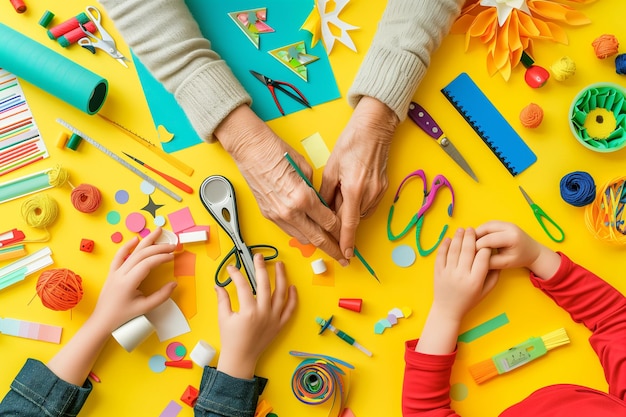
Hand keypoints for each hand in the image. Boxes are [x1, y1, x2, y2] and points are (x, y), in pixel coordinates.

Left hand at [91, 227, 176, 332]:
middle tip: (172, 245)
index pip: (147, 263)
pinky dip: (127, 246)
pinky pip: (120, 255)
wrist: (102, 320)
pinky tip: (136, 239)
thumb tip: (174, 284)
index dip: (161, 257)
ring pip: (132, 252)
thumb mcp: (144, 308)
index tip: (172, 256)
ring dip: (146, 241)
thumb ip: (161, 296)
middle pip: (141, 254)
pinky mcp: (112, 272)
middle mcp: (121, 273)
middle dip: (158, 248)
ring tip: (157, 231)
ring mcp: (115, 271)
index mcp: (128, 282)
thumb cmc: (122, 316)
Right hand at [215, 105, 345, 263]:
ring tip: (327, 245)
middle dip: (333, 249)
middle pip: (317, 238)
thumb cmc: (276, 152)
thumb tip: (322, 201)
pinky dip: (301, 233)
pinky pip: (289, 231)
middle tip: (343, 258)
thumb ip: (316, 190)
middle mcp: (290, 211)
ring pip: (302, 238)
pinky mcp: (268, 216)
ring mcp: (277, 216)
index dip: (341, 232)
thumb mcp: (305, 169)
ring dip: (316, 242)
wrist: (250, 149)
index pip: (329, 222)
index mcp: (303, 198)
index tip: (347, 237)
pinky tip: (308, 232)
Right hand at [216, 253, 296, 378]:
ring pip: (281, 294)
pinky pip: (290, 309)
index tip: (232, 268)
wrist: (241, 359)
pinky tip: (292, 286)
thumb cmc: (231, 339)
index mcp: (248, 311)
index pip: (242, 286)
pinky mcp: (280, 325)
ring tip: (279, 264)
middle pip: (264, 284)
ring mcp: (274, 318)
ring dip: (281, 277)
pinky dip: (293, 298)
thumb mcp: (223, 318)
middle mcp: (263, 313)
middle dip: (261, 268)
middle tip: (258, 256)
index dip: (236, 274)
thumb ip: (222, 300)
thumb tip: (218, 285)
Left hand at [320, 97, 397, 258]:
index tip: (344, 254)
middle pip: (353, 218)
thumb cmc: (351, 143)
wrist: (375, 128)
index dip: (345, 241)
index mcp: (354, 189)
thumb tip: (321, 210)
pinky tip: (350, 192)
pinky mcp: (383, 188)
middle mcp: (369, 193)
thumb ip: (326, 192)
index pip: (349, 223)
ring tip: (341, 194)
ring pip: (360, 212)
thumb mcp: (331, 168)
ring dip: (349, 211)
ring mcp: (379, 191)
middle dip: (341, 220)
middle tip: (330, 213)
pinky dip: (357, 204)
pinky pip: (368, 204)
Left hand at [416, 228, 497, 354]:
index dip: (485, 247)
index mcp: (475, 281)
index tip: (486, 242)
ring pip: (453, 250)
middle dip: (470, 237)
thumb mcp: (486, 291)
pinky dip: (444, 246)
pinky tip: (449, 239)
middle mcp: (461, 275)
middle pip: (467, 251)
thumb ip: (493, 276)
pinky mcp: (437, 272)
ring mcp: (448, 273)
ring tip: (461, 230)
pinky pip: (440, 255)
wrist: (448, 309)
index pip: (482, 258)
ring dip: (458, 238)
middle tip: (472, 229)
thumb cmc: (469, 300)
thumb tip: (496, 257)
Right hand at [475, 220, 559, 278]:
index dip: (476, 247)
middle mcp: (509, 226)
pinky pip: (489, 225)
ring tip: (470, 243)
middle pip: (486, 228)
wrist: (534, 252)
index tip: (469, 254)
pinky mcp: (504, 223)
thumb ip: (490, 262)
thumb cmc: (521, 259)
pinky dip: (482, 231)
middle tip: (466, 246)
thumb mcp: (506, 263)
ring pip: (486, 225)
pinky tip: (477, 239)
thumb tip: (474, 260)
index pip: (488, 240)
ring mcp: (507, 223)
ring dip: (477, 233)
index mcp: (511, 237)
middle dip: (474, 237)